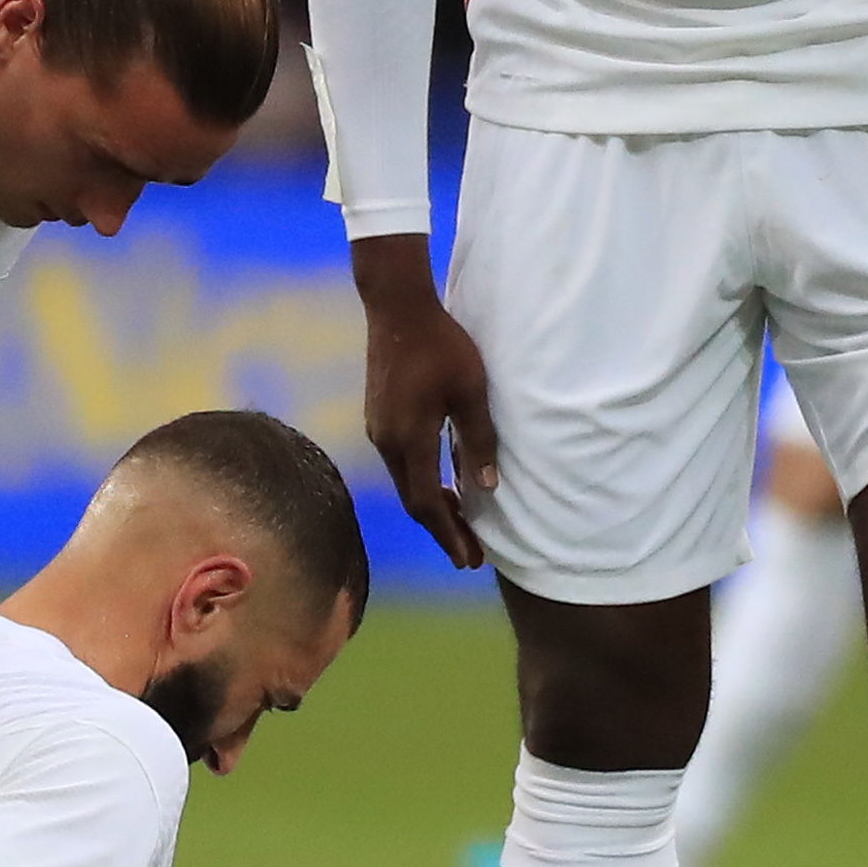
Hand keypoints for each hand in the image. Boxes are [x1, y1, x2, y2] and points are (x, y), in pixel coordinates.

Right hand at [353, 245, 497, 569]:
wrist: (396, 308)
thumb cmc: (441, 345)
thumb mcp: (471, 391)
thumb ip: (478, 439)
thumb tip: (488, 487)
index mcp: (410, 440)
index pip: (429, 503)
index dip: (450, 534)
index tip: (470, 559)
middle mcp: (388, 442)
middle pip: (414, 501)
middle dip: (442, 529)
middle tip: (468, 555)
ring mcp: (379, 429)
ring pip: (406, 483)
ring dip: (432, 507)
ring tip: (459, 524)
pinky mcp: (379, 417)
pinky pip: (401, 464)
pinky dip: (422, 483)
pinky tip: (442, 483)